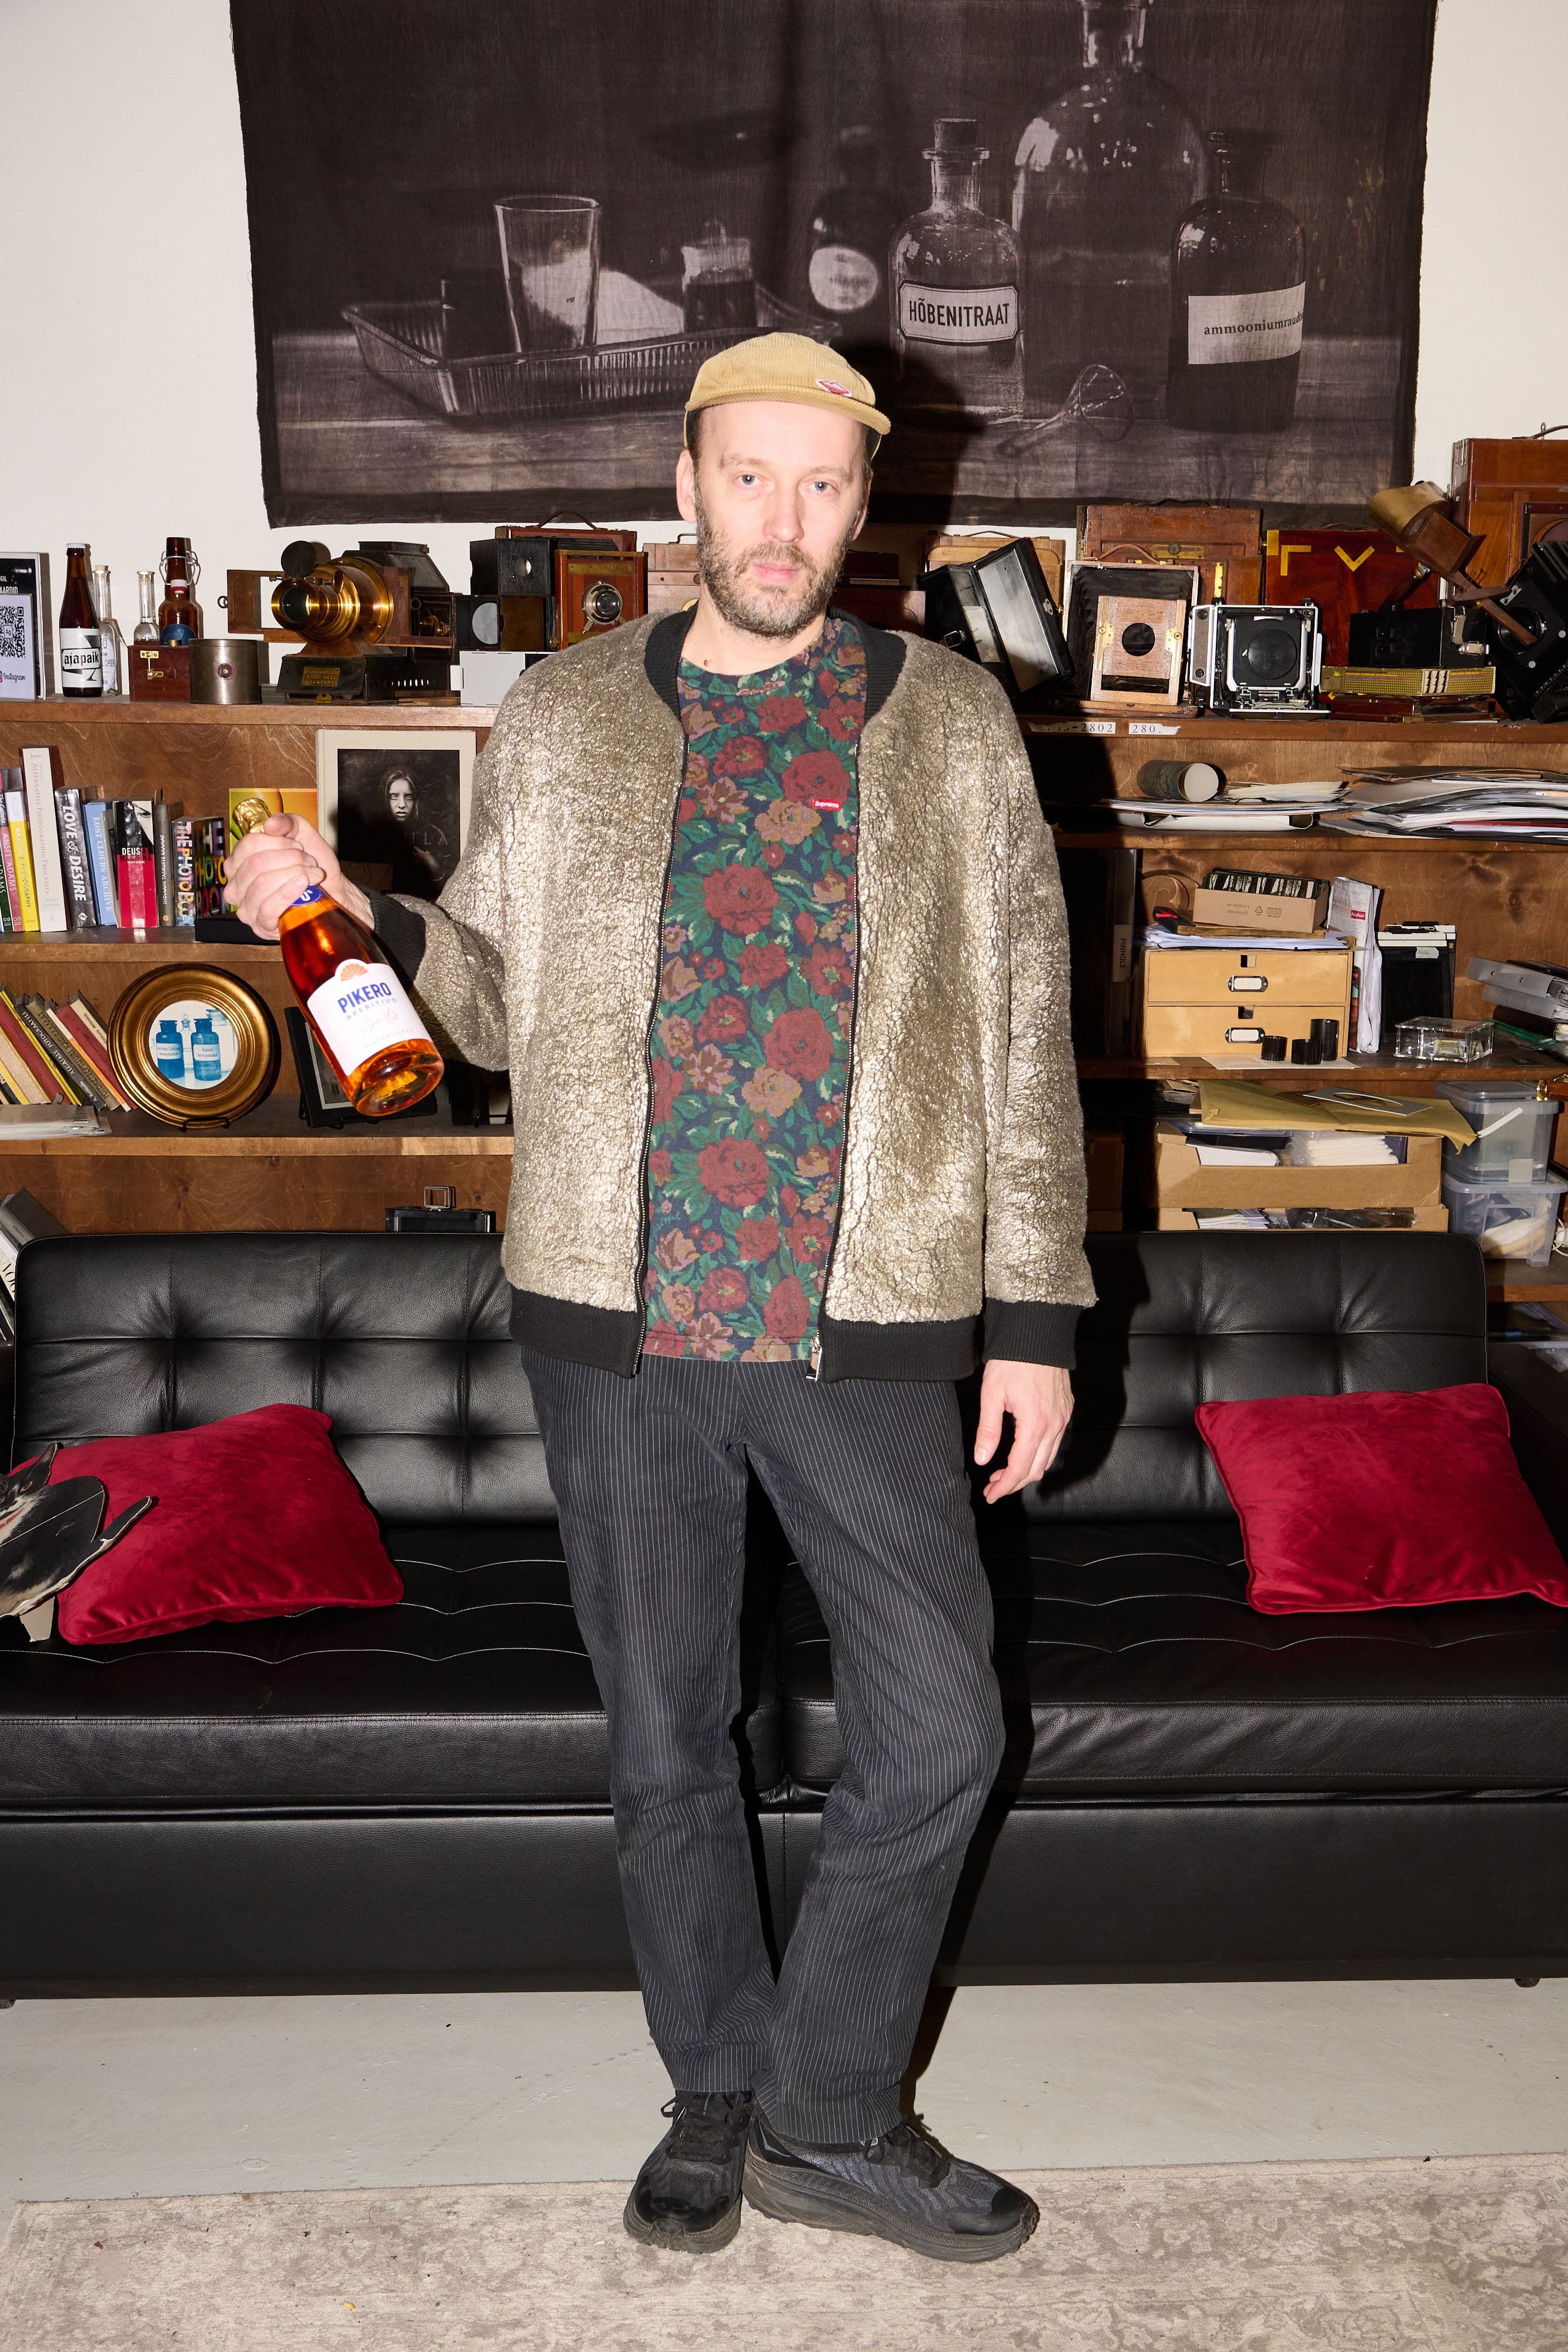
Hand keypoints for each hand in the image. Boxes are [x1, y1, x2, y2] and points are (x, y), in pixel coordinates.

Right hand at [222, 813, 372, 940]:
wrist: (331, 892)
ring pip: (262, 884)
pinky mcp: (261, 925)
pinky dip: (287, 893)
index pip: (247, 846)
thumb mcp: (301, 834)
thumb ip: (286, 822)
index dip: (277, 842)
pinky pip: (268, 908)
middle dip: (289, 859)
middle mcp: (236, 886)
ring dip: (293, 874)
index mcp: (238, 864)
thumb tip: (269, 825)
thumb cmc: (311, 865)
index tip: (298, 846)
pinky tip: (303, 884)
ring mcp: (246, 908)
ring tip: (313, 875)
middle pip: (255, 865)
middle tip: (309, 862)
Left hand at [974, 1360, 1072, 1502]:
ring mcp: (1063, 1418)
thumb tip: (982, 1459)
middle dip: (1014, 1484)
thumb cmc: (1012, 1361)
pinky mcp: (1066, 1410)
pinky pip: (1055, 1443)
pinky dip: (1039, 1455)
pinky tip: (1022, 1452)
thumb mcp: (991, 1395)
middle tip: (993, 1488)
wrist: (1038, 1334)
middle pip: (1036, 1469)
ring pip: (1048, 1458)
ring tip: (1003, 1474)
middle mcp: (1054, 1425)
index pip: (1019, 1468)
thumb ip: (988, 1430)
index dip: (1004, 1486)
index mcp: (1034, 1424)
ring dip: (1026, 1471)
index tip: (990, 1495)